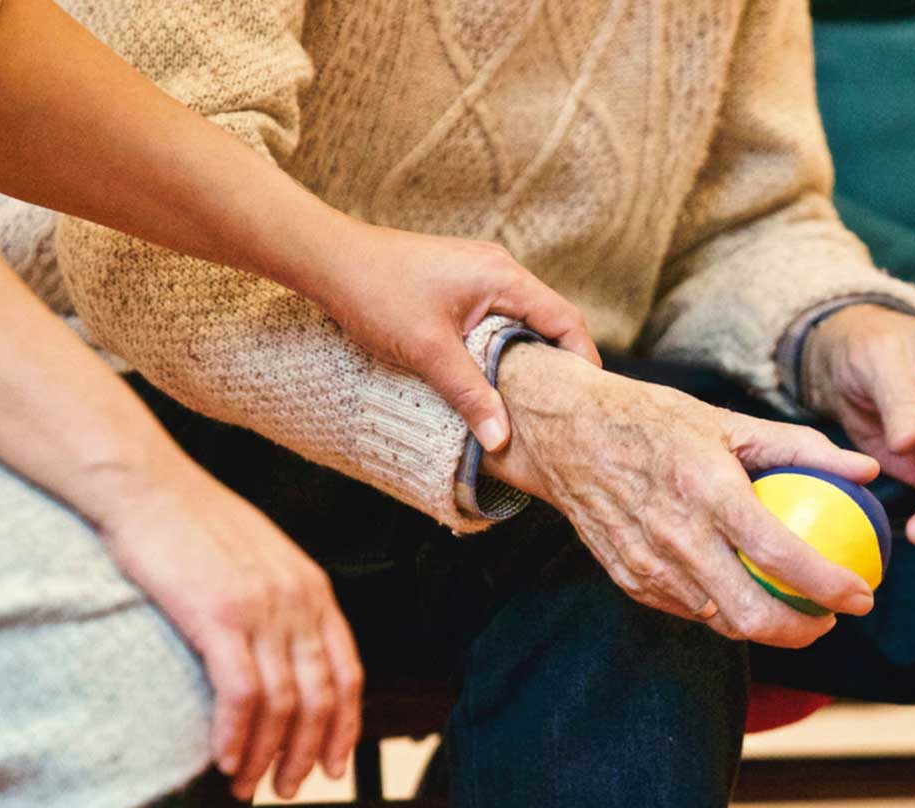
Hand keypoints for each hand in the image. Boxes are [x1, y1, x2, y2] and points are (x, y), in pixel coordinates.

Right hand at [87, 455, 363, 801]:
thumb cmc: (196, 523)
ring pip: (284, 703)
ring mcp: (262, 608)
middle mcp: (298, 601)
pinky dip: (236, 735)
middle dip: (307, 752)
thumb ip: (284, 604)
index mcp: (314, 589)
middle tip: (288, 787)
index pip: (348, 672)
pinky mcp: (218, 615)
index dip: (345, 726)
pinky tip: (224, 758)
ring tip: (248, 784)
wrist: (149, 487)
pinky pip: (241, 693)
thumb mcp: (262, 560)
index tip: (332, 763)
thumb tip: (287, 655)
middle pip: (321, 696)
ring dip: (268, 755)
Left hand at [312, 223, 600, 451]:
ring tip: (529, 401)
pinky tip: (491, 377)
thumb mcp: (428, 352)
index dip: (582, 361)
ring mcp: (479, 274)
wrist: (328, 259)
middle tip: (561, 409)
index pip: (566, 320)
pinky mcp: (459, 283)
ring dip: (527, 357)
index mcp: (503, 277)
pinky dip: (502, 347)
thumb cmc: (377, 293)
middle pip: (549, 320)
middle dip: (558, 364)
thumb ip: (470, 395)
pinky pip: (497, 318)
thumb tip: (502, 440)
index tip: (586, 400)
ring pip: (521, 321)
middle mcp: (499, 270)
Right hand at [482, 344, 881, 647]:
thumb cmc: (653, 420)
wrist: (566, 434)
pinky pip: (688, 610)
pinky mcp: (629, 580)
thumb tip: (865, 470)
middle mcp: (676, 536)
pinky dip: (722, 609)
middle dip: (803, 631)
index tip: (862, 595)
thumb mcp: (728, 421)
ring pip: (720, 622)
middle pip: (751, 615)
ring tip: (794, 608)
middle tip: (830, 617)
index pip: (780, 555)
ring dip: (765, 626)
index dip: (830, 586)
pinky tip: (742, 592)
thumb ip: (801, 447)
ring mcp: (648, 565)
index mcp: (707, 489)